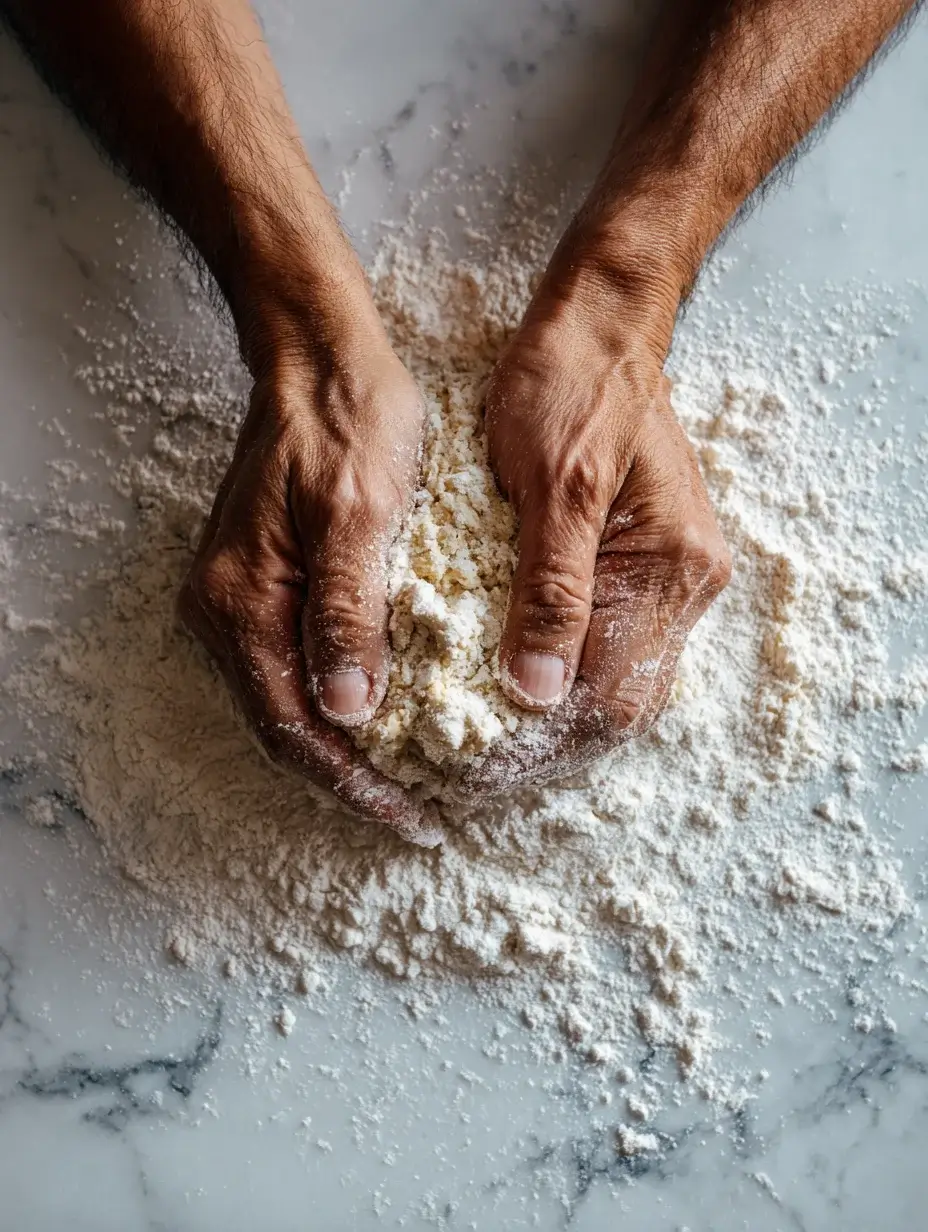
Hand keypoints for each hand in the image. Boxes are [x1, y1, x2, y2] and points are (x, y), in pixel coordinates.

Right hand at [178, 316, 441, 846]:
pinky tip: (385, 715)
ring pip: (287, 700)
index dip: (352, 783)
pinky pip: (293, 663)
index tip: (412, 818)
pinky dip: (338, 700)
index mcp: (240, 601)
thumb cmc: (347, 424)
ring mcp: (236, 597)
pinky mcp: (261, 583)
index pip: (292, 726)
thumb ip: (346, 614)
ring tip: (409, 778)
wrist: (319, 360)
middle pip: (282, 725)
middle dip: (350, 776)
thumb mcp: (360, 515)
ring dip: (346, 746)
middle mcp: (223, 610)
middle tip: (419, 811)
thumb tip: (347, 713)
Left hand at [460, 260, 730, 796]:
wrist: (596, 323)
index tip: (472, 766)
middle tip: (461, 767)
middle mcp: (681, 585)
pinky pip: (598, 643)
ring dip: (544, 719)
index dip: (544, 743)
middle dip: (542, 744)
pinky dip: (548, 674)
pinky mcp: (632, 566)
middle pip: (616, 703)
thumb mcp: (553, 483)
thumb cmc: (570, 385)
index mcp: (670, 567)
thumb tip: (540, 692)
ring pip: (608, 682)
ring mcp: (661, 577)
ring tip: (469, 740)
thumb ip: (553, 589)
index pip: (613, 696)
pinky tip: (498, 685)